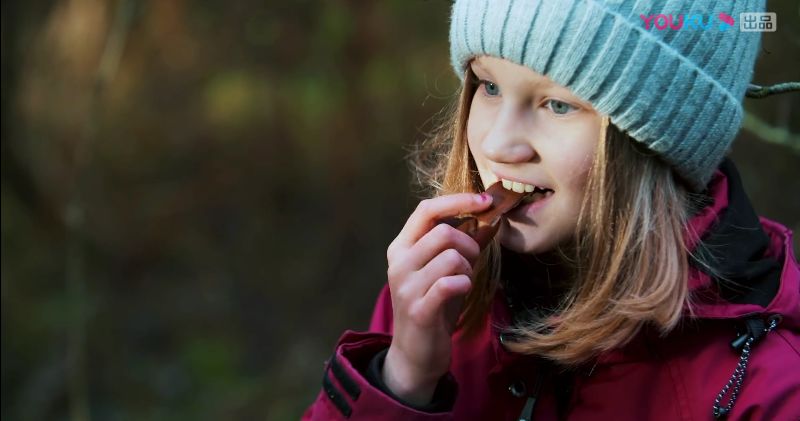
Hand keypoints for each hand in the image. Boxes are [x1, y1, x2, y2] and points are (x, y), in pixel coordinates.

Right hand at [382, 192, 491, 404]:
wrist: (415, 352)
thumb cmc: (433, 306)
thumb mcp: (444, 270)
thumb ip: (461, 245)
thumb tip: (489, 219)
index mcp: (401, 247)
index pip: (426, 209)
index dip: (457, 200)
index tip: (485, 201)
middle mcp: (399, 263)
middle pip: (444, 233)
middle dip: (469, 244)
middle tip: (472, 262)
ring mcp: (406, 286)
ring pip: (450, 257)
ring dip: (468, 268)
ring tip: (464, 280)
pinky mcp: (418, 309)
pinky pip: (450, 283)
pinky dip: (464, 284)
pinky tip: (461, 290)